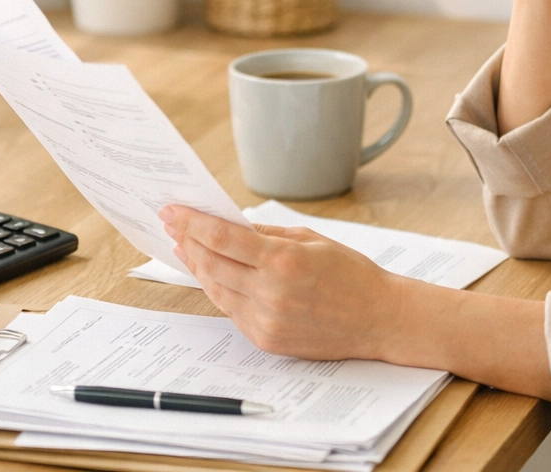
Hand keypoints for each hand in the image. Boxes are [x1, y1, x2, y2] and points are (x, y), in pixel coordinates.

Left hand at [162, 205, 403, 359]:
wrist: (378, 319)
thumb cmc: (351, 275)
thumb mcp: (312, 240)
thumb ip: (268, 233)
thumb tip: (232, 224)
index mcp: (283, 260)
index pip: (222, 238)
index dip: (191, 223)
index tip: (173, 210)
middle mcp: (270, 292)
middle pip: (211, 264)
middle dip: (187, 242)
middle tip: (174, 226)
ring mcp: (266, 320)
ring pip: (216, 290)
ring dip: (198, 267)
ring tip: (187, 249)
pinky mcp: (266, 340)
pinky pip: (232, 312)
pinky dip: (220, 291)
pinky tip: (214, 276)